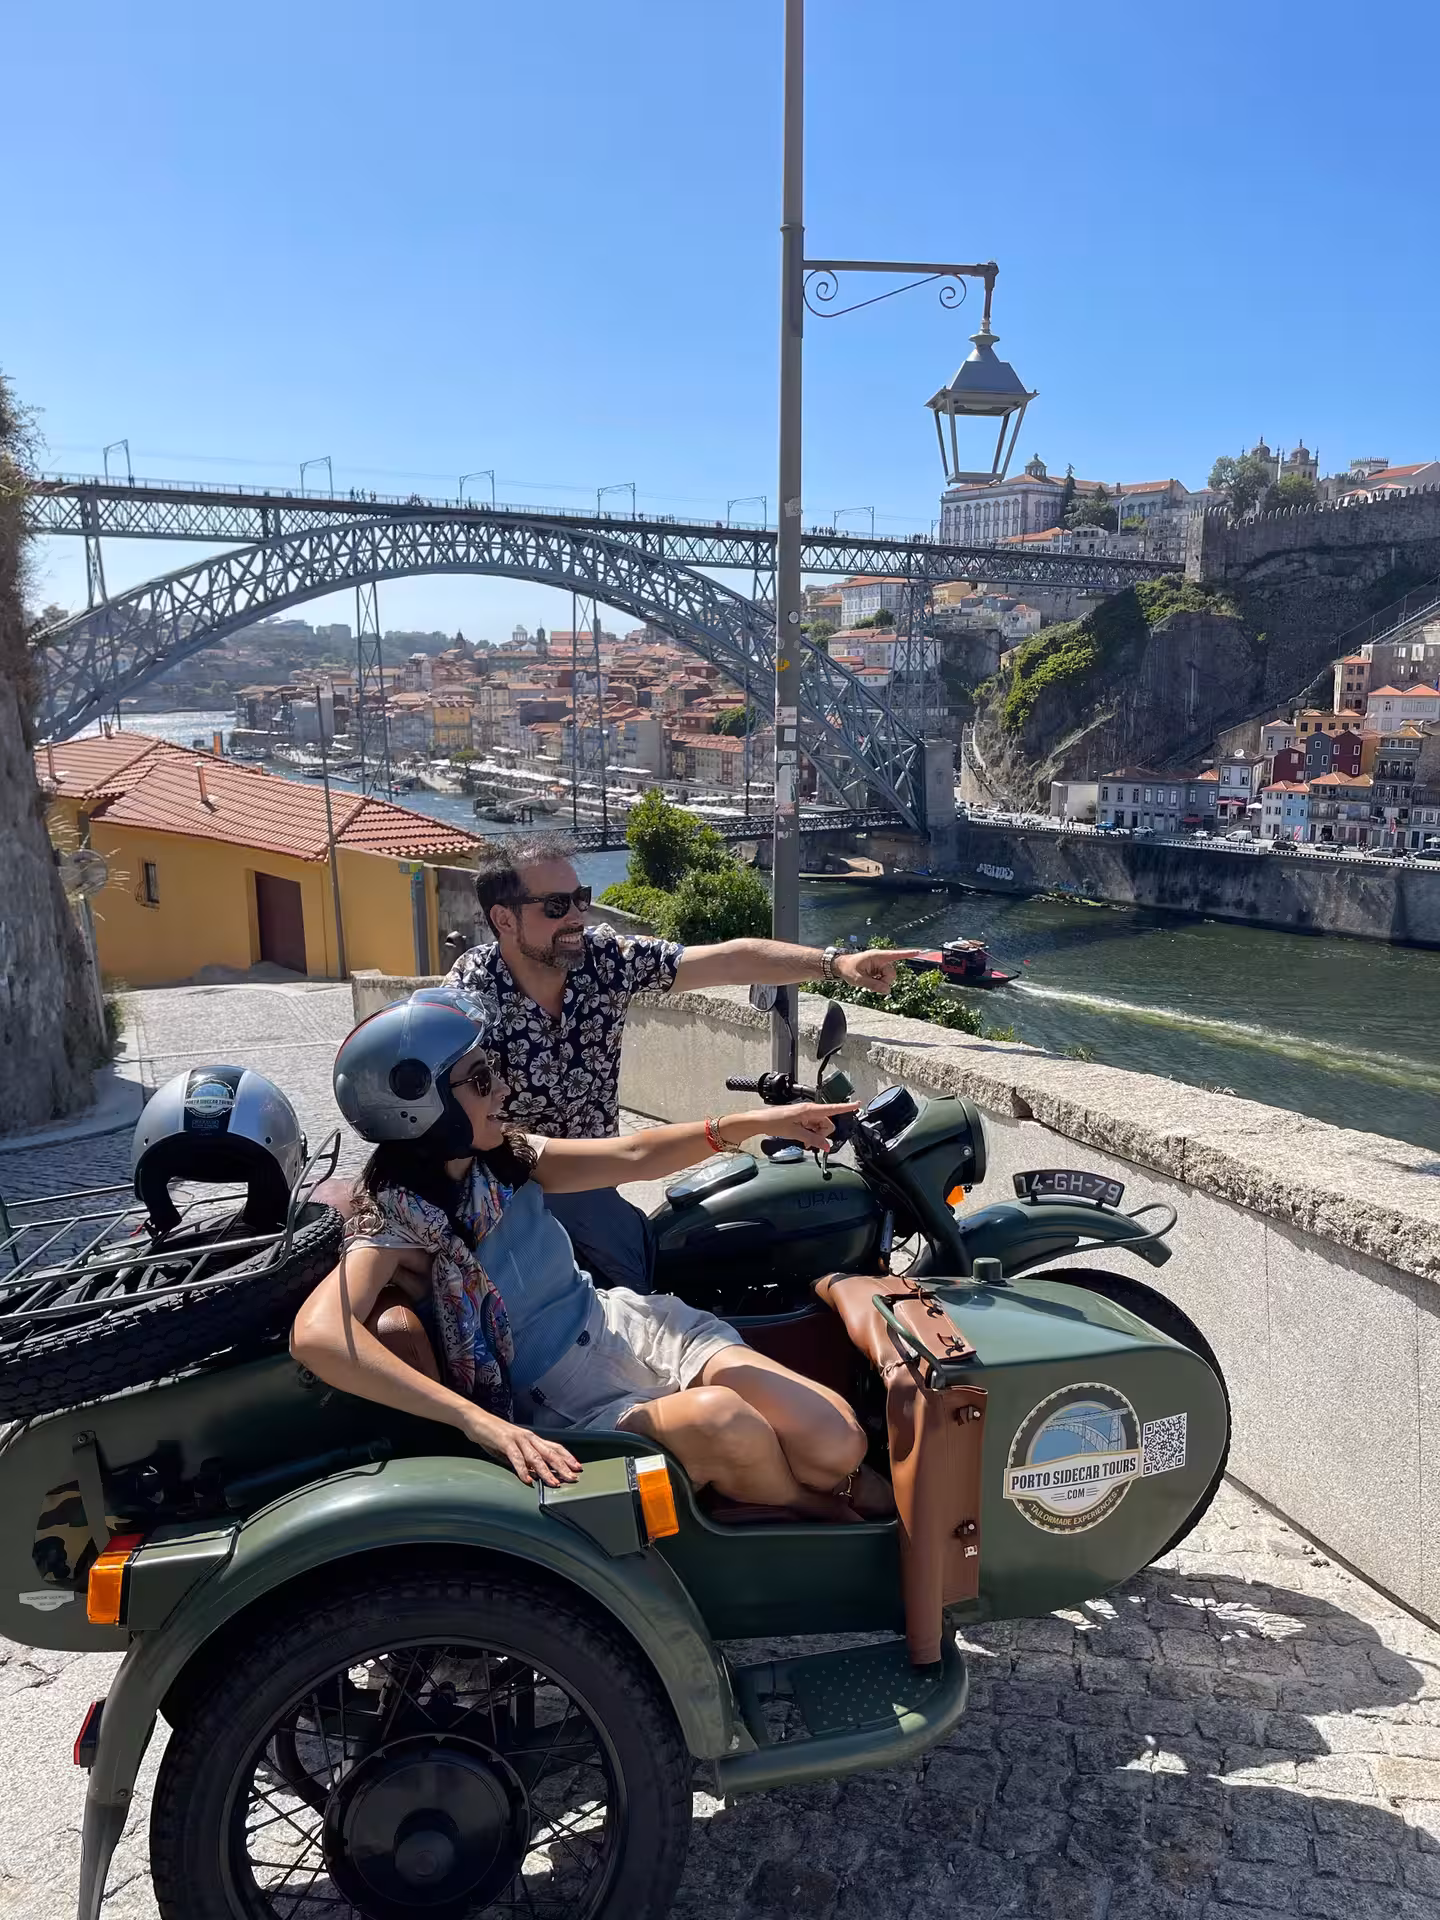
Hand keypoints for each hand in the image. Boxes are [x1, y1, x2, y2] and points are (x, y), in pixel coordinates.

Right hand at [468, 1413, 581, 1488]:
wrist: (476, 1420)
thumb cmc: (494, 1435)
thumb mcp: (513, 1449)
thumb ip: (524, 1460)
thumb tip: (535, 1475)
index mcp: (532, 1439)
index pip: (555, 1447)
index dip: (567, 1457)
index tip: (578, 1468)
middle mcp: (528, 1437)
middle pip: (550, 1453)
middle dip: (563, 1467)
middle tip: (573, 1478)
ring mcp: (517, 1438)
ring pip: (536, 1457)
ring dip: (546, 1472)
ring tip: (554, 1483)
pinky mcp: (505, 1441)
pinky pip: (516, 1457)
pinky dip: (523, 1469)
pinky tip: (527, 1480)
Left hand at [737, 1101, 859, 1151]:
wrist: (761, 1121)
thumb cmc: (774, 1122)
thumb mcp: (795, 1133)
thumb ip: (812, 1139)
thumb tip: (826, 1146)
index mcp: (810, 1109)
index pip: (832, 1108)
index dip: (846, 1107)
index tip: (858, 1104)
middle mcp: (810, 1110)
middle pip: (827, 1123)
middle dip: (822, 1134)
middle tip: (810, 1140)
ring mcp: (806, 1114)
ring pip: (820, 1127)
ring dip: (815, 1135)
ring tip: (803, 1140)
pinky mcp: (802, 1119)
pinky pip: (813, 1127)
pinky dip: (810, 1134)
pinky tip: (803, 1139)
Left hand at [834, 947, 923, 991]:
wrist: (840, 966)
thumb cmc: (848, 969)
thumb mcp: (858, 979)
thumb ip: (872, 985)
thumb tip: (888, 991)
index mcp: (877, 956)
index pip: (895, 955)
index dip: (907, 954)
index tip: (918, 952)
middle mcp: (881, 960)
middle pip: (892, 974)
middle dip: (884, 982)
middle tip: (871, 984)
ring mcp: (880, 966)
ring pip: (889, 979)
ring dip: (881, 983)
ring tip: (868, 981)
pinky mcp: (879, 971)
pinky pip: (884, 980)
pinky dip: (879, 983)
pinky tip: (870, 981)